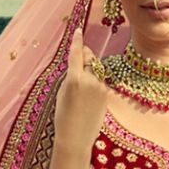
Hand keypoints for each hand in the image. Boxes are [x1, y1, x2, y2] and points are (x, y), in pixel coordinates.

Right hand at [53, 28, 109, 151]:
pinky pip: (100, 82)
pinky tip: (87, 96)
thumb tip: (79, 67)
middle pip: (90, 58)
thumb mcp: (62, 93)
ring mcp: (100, 88)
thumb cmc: (63, 117)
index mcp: (74, 79)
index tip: (78, 30)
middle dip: (86, 54)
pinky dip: (94, 82)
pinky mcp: (106, 95)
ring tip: (81, 87)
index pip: (76, 54)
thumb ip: (71, 77)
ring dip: (90, 70)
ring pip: (96, 70)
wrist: (76, 138)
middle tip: (82, 54)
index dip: (77, 41)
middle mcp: (90, 81)